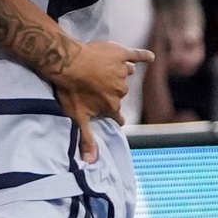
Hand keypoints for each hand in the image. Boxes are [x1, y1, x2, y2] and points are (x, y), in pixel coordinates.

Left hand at [48, 41, 150, 158]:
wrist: (67, 63)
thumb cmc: (71, 91)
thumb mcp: (77, 117)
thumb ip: (86, 139)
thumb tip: (91, 161)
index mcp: (112, 106)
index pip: (117, 116)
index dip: (116, 118)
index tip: (117, 120)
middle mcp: (121, 90)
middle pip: (120, 95)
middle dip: (111, 93)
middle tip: (96, 88)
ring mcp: (122, 72)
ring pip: (126, 76)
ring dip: (119, 75)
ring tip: (105, 72)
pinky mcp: (121, 55)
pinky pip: (136, 56)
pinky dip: (144, 56)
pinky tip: (150, 57)